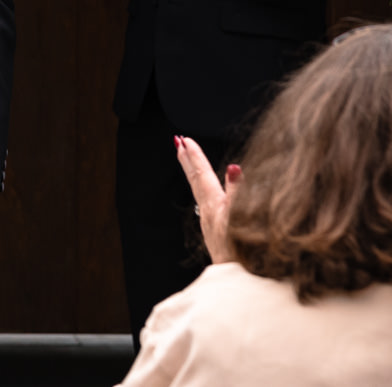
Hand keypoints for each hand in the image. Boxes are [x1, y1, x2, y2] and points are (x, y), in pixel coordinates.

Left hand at [176, 135, 238, 262]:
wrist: (240, 282)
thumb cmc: (244, 255)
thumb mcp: (244, 219)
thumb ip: (238, 192)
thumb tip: (233, 168)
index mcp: (215, 206)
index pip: (203, 176)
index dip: (195, 157)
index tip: (185, 140)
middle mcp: (209, 213)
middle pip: (195, 180)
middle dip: (187, 159)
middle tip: (177, 141)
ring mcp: (210, 222)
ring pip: (198, 190)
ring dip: (193, 172)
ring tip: (187, 158)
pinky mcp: (214, 232)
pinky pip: (205, 201)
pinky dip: (202, 188)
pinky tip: (205, 191)